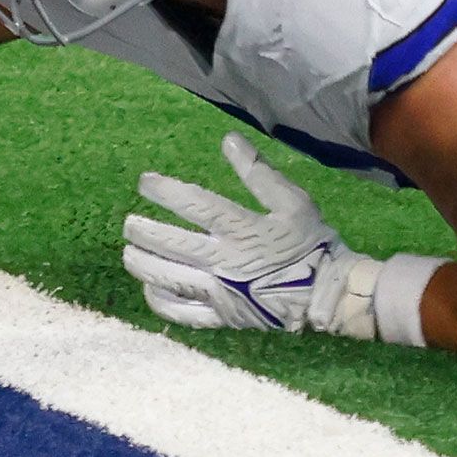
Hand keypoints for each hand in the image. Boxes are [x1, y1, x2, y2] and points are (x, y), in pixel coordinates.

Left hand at [123, 134, 373, 334]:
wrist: (328, 294)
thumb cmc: (312, 243)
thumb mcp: (294, 200)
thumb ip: (259, 172)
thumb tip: (228, 140)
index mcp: (243, 230)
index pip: (194, 205)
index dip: (166, 191)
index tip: (144, 182)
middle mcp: (225, 262)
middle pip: (173, 245)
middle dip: (145, 232)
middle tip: (128, 223)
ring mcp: (221, 293)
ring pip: (171, 279)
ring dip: (144, 265)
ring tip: (128, 254)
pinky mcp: (223, 317)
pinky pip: (184, 313)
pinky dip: (162, 303)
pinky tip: (150, 291)